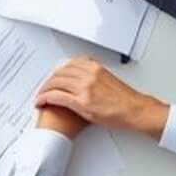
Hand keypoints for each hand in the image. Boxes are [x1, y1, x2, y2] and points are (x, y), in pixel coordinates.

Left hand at [34, 58, 168, 139]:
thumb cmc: (124, 99)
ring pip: (55, 83)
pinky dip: (45, 98)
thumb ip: (91, 75)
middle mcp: (88, 74)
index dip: (57, 72)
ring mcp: (84, 88)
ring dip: (44, 90)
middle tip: (43, 89)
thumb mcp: (107, 78)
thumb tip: (78, 77)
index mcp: (94, 67)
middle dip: (48, 81)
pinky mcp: (82, 102)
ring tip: (40, 97)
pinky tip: (41, 102)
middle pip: (59, 73)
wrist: (134, 110)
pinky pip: (57, 97)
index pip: (67, 65)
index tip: (52, 78)